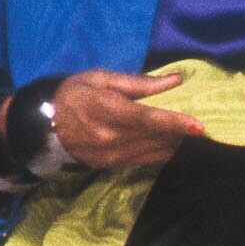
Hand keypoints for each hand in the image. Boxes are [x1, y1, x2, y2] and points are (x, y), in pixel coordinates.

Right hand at [50, 70, 204, 170]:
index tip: (199, 126)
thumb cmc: (75, 94)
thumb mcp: (102, 79)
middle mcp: (110, 137)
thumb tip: (176, 80)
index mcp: (105, 109)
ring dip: (175, 141)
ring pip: (157, 152)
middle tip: (198, 117)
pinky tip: (168, 138)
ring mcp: (112, 156)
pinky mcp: (114, 166)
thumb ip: (140, 83)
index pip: (146, 119)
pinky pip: (149, 160)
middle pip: (157, 138)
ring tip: (184, 127)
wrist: (45, 125)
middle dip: (182, 131)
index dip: (175, 123)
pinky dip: (164, 149)